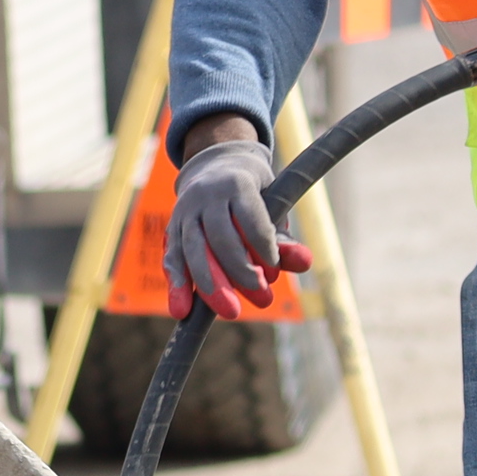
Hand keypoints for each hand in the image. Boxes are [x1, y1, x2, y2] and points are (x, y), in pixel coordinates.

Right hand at [163, 131, 311, 314]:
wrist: (215, 164)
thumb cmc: (254, 192)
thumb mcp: (274, 204)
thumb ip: (284, 237)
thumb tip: (304, 263)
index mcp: (237, 184)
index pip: (250, 220)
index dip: (264, 249)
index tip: (274, 274)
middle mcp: (207, 196)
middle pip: (220, 238)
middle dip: (240, 272)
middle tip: (263, 299)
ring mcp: (185, 211)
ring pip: (193, 250)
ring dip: (209, 285)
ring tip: (230, 311)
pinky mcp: (172, 228)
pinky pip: (173, 257)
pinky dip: (177, 284)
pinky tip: (182, 309)